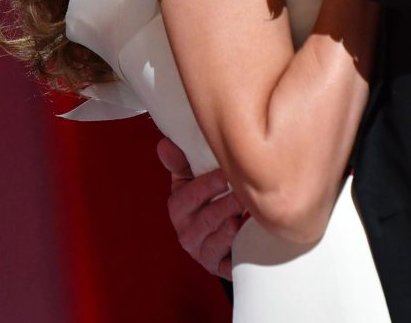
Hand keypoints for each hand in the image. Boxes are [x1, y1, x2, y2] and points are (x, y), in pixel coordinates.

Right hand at [157, 137, 244, 279]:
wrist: (217, 238)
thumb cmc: (206, 202)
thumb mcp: (190, 180)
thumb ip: (181, 162)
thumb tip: (165, 144)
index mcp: (179, 208)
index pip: (188, 196)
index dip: (207, 185)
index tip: (224, 175)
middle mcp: (188, 232)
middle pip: (206, 219)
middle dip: (224, 205)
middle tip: (241, 194)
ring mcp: (203, 251)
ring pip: (216, 240)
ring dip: (232, 227)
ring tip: (245, 213)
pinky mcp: (219, 266)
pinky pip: (227, 261)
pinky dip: (236, 249)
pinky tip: (244, 235)